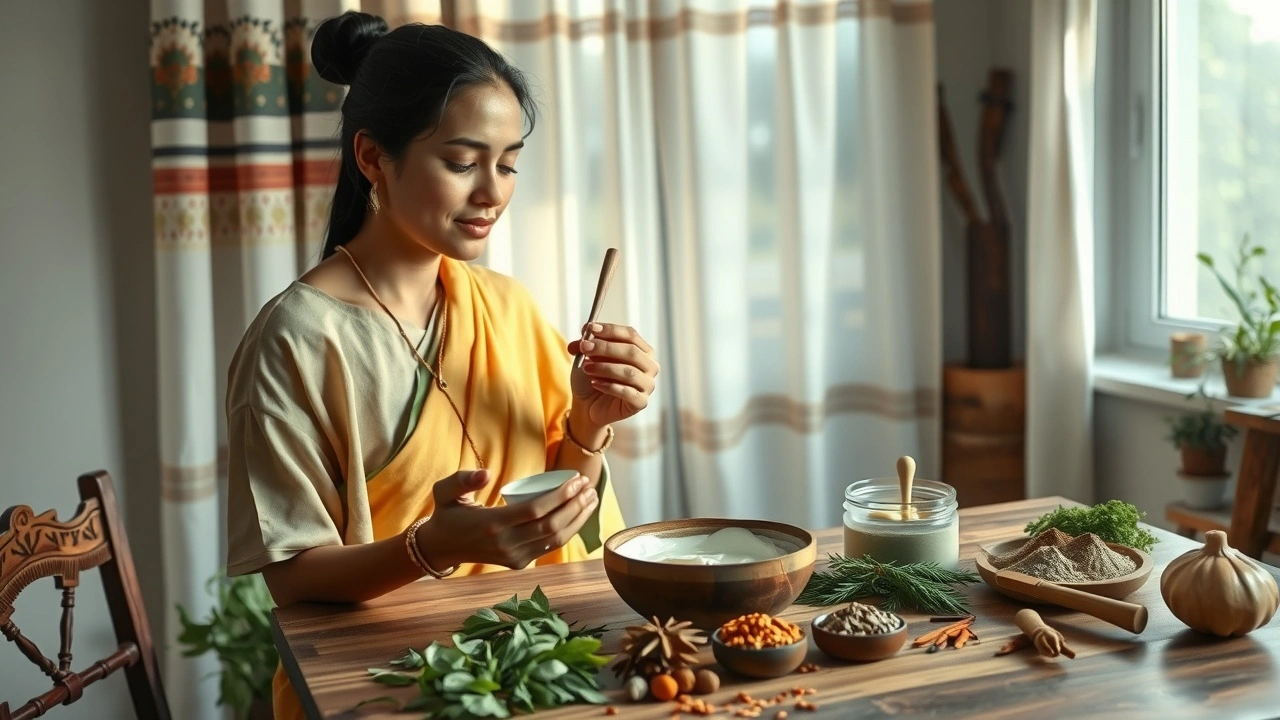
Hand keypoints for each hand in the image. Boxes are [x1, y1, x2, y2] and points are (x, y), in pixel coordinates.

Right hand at [416, 469, 599, 570]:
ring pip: (555, 539)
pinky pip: (550, 547)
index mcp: (492, 524)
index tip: (577, 479)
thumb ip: (462, 479)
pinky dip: (569, 531)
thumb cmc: (447, 513)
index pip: (536, 510)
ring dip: (578, 519)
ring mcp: (514, 556)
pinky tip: (579, 515)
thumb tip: (486, 474)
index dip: (561, 495)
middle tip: (589, 486)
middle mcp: (506, 544)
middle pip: (551, 525)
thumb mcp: (444, 491)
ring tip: (591, 499)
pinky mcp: (519, 562)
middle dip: (575, 505)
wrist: (441, 547)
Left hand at [567, 323, 658, 429]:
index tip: (590, 328)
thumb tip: (584, 334)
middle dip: (605, 348)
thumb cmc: (593, 377)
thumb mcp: (586, 357)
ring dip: (605, 367)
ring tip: (586, 367)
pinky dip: (609, 386)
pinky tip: (594, 383)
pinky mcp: (641, 402)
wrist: (589, 405)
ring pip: (629, 372)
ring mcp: (648, 385)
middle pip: (631, 352)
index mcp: (642, 350)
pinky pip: (627, 392)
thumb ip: (585, 344)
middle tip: (585, 347)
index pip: (630, 335)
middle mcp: (650, 366)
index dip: (610, 330)